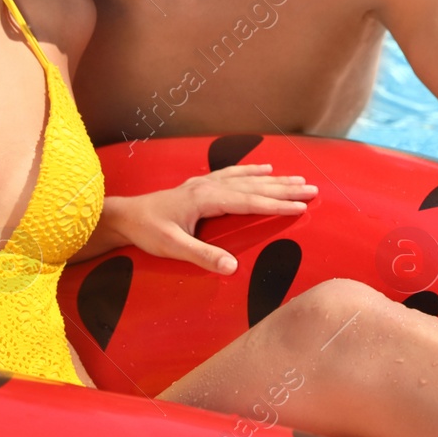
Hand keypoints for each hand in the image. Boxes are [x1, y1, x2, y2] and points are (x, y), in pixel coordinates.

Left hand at [104, 164, 316, 274]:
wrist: (125, 216)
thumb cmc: (147, 231)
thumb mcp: (173, 247)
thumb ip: (203, 257)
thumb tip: (233, 268)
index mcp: (206, 199)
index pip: (250, 202)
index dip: (276, 205)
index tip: (301, 207)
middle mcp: (209, 186)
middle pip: (254, 186)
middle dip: (285, 188)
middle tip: (312, 189)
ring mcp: (204, 183)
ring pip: (246, 178)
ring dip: (274, 179)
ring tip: (297, 178)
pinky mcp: (199, 185)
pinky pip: (232, 174)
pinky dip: (251, 170)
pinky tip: (263, 168)